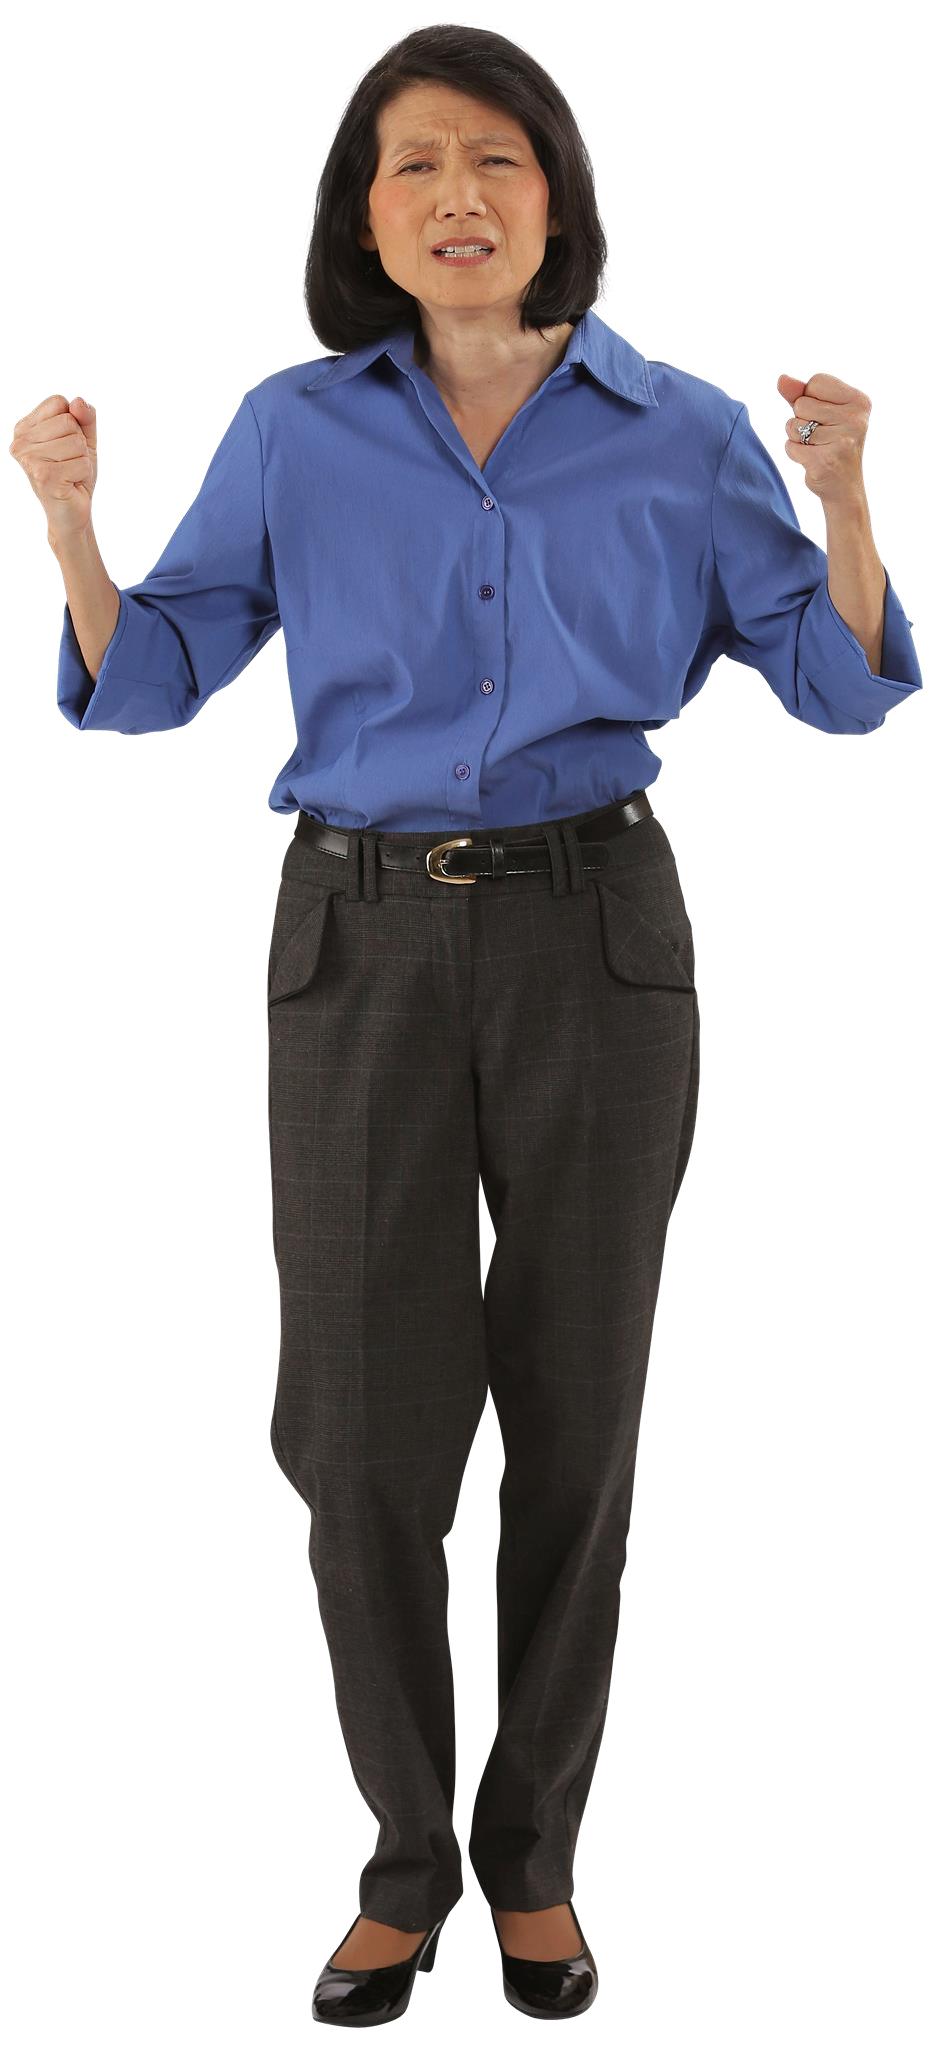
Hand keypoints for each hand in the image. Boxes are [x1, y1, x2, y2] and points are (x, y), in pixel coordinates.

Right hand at [9, 392, 97, 545]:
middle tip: (68, 463)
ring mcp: (29, 460)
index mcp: (24, 429)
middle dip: (79, 444)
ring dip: (82, 460)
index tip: (65, 445)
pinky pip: (81, 462)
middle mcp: (20, 443)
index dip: (73, 423)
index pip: (58, 403)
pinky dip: (83, 474)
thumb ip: (84, 418)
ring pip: (76, 442)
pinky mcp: (43, 477)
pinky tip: (71, 484)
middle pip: (68, 421)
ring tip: (70, 473)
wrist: (72, 513)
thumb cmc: (73, 474)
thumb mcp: (82, 439)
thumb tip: (78, 402)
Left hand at [777, 371, 871, 508]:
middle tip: (819, 435)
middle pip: (802, 403)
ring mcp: (842, 440)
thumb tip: (781, 380)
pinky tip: (812, 459)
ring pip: (794, 425)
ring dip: (797, 438)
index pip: (817, 381)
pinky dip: (795, 453)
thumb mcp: (821, 412)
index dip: (810, 397)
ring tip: (815, 447)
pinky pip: (791, 447)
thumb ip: (800, 393)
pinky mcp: (826, 460)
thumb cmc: (831, 443)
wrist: (844, 485)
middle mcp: (855, 418)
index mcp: (858, 401)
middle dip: (801, 419)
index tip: (824, 415)